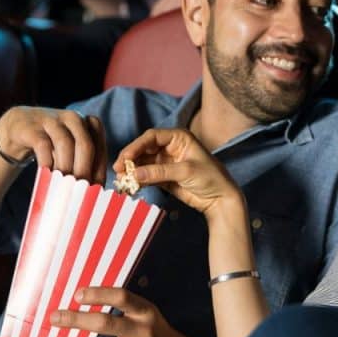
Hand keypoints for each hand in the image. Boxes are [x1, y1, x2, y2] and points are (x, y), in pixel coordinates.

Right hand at [0, 106, 106, 182]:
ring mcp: (52, 120)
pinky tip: (48, 176)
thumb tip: (93, 191)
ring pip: (64, 143)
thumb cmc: (52, 143)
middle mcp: (73, 118)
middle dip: (85, 170)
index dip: (100, 170)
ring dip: (66, 167)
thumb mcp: (71, 150)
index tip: (97, 190)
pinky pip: (42, 145)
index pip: (100, 148)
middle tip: (82, 191)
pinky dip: (47, 163)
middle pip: (85, 145)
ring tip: (65, 187)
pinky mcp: (32, 127)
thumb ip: (83, 164)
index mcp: (89, 123)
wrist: (19, 126)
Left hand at [49, 287, 203, 336]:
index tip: (77, 294)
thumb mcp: (146, 311)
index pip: (121, 297)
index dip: (98, 294)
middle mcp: (142, 330)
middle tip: (57, 317)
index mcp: (145, 311)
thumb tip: (86, 298)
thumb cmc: (156, 329)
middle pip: (106, 323)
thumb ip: (124, 306)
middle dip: (77, 320)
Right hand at [114, 128, 243, 219]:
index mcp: (179, 138)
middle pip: (144, 149)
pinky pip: (146, 176)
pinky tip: (129, 185)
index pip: (152, 137)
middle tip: (117, 170)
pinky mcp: (163, 177)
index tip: (124, 157)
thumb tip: (134, 173)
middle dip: (130, 159)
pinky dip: (137, 180)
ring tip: (120, 180)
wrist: (220, 199)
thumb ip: (159, 172)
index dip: (136, 146)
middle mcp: (170, 147)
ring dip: (131, 171)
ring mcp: (166, 163)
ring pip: (143, 163)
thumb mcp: (185, 171)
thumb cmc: (210, 178)